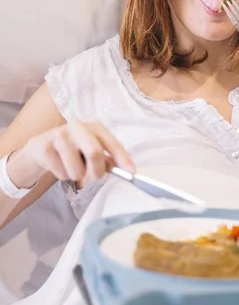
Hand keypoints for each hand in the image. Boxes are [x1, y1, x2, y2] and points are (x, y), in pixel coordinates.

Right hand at [17, 121, 134, 186]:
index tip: (131, 172)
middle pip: (94, 152)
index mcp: (94, 126)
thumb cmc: (73, 150)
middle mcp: (77, 126)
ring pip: (76, 169)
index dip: (122, 158)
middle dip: (97, 171)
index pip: (112, 143)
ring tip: (72, 168)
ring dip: (77, 176)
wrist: (41, 147)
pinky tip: (58, 165)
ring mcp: (59, 135)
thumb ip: (107, 158)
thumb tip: (127, 170)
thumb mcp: (91, 149)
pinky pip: (61, 173)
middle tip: (95, 177)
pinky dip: (63, 176)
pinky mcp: (45, 147)